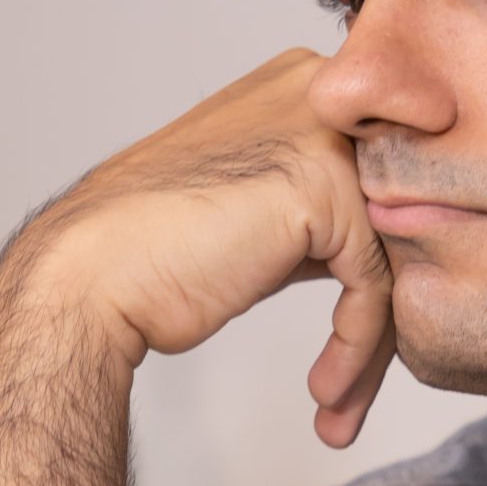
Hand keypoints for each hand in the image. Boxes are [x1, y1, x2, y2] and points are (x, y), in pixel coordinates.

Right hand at [23, 50, 396, 446]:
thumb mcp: (260, 213)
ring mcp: (323, 133)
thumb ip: (325, 212)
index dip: (386, 267)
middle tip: (355, 386)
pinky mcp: (324, 188)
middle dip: (384, 313)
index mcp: (303, 83)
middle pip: (396, 213)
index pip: (385, 178)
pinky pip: (374, 282)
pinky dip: (357, 346)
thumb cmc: (156, 254)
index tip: (365, 346)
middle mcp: (318, 91)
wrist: (89, 278)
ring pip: (392, 254)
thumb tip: (391, 249)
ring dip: (369, 347)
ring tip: (337, 403)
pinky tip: (326, 392)